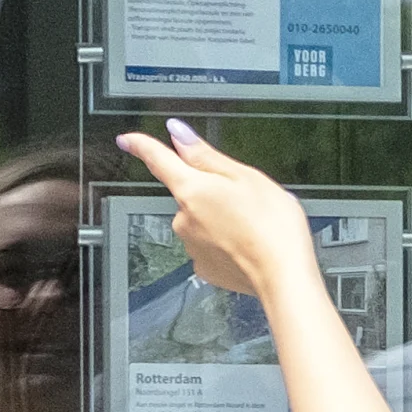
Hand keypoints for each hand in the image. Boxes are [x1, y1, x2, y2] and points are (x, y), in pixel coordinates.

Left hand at [115, 121, 317, 303]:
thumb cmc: (272, 226)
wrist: (284, 276)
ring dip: (221, 218)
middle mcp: (183, 218)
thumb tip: (178, 135)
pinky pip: (209, 245)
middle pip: (189, 192)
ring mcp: (191, 245)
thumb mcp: (244, 176)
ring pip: (201, 220)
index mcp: (192, 189)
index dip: (141, 145)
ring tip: (252, 225)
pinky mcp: (204, 267)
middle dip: (212, 192)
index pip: (158, 159)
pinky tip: (246, 244)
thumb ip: (205, 155)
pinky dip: (225, 242)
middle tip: (245, 199)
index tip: (127, 140)